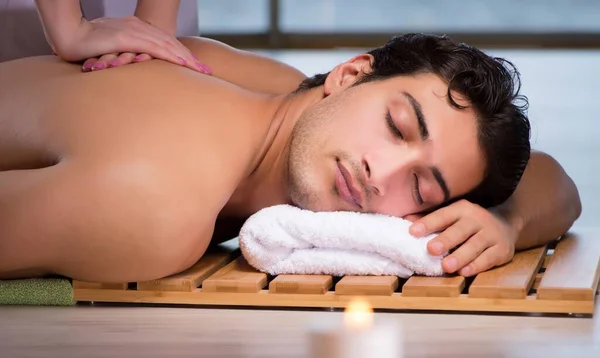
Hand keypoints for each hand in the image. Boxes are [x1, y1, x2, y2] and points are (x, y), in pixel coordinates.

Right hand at [55, 16, 210, 73]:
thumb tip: (131, 68)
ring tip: (200, 70)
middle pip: (171, 45)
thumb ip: (125, 57)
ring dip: (185, 58)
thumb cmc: (87, 45)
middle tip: (207, 71)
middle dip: (190, 59)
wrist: (69, 34)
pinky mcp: (128, 37)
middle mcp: (139, 29)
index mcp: (137, 31)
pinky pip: (154, 47)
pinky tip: (182, 62)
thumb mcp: (112, 50)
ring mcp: (134, 32)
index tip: (196, 68)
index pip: (164, 45)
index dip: (182, 56)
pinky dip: (170, 55)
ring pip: (167, 45)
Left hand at [408, 199, 517, 275]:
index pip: (443, 215)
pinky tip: (464, 272)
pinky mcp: (502, 250)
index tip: (412, 232)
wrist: (507, 224)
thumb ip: (430, 220)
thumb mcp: (452, 217)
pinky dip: (477, 265)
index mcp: (462, 209)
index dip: (428, 223)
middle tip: (431, 249)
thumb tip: (404, 221)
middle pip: (460, 230)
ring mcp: (492, 234)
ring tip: (446, 266)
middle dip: (446, 240)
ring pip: (475, 245)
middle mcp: (478, 219)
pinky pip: (489, 258)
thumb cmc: (468, 223)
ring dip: (460, 256)